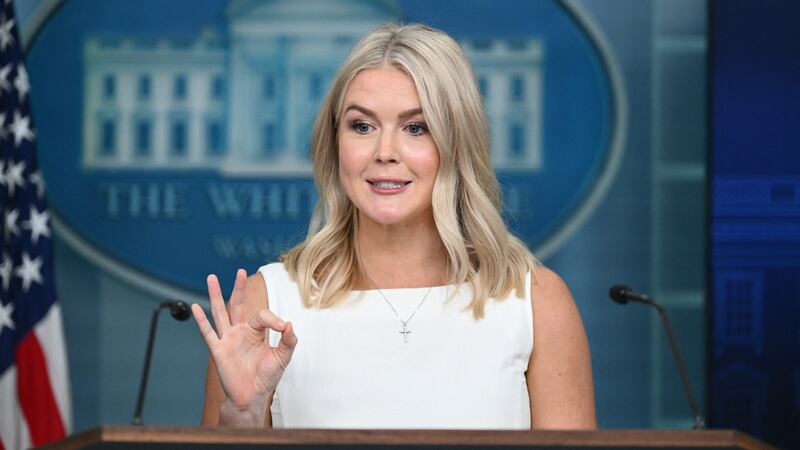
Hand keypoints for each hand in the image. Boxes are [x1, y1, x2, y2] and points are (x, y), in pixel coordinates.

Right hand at [192, 269, 297, 425]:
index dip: (273, 319)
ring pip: (220, 312)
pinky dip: (201, 320)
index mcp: (255, 331)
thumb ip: (288, 340)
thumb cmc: (266, 377)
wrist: (252, 397)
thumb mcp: (283, 356)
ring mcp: (228, 339)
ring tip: (212, 277)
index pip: (262, 315)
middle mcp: (240, 332)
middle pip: (237, 305)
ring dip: (215, 295)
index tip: (282, 328)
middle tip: (240, 271)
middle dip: (238, 288)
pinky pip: (208, 333)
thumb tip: (289, 324)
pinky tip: (194, 307)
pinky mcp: (218, 350)